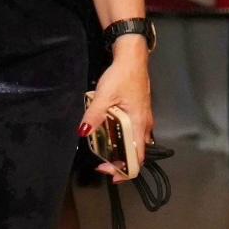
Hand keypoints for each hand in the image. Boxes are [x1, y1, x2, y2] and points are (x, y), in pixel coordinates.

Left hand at [79, 38, 152, 183]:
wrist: (132, 58)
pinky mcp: (140, 112)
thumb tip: (83, 132)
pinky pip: (135, 132)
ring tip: (105, 149)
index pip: (137, 159)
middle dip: (120, 162)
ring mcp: (144, 119)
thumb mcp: (104, 96)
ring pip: (136, 143)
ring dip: (122, 150)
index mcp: (139, 125)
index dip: (124, 171)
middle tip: (103, 162)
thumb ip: (94, 115)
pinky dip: (124, 138)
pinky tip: (110, 132)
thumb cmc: (123, 75)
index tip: (108, 170)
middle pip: (137, 154)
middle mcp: (145, 126)